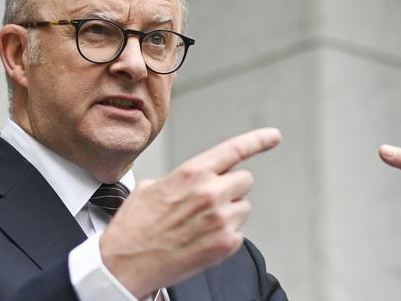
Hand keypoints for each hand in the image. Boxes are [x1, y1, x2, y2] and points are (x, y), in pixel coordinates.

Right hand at [100, 128, 281, 297]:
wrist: (125, 264)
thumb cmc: (134, 226)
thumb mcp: (150, 187)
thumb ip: (181, 178)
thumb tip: (192, 180)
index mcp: (192, 173)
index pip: (234, 149)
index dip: (258, 140)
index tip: (274, 136)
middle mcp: (211, 192)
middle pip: (244, 180)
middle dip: (230, 188)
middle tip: (208, 202)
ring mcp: (221, 219)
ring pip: (243, 208)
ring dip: (228, 213)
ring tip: (199, 225)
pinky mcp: (226, 244)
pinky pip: (238, 233)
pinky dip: (224, 236)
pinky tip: (200, 240)